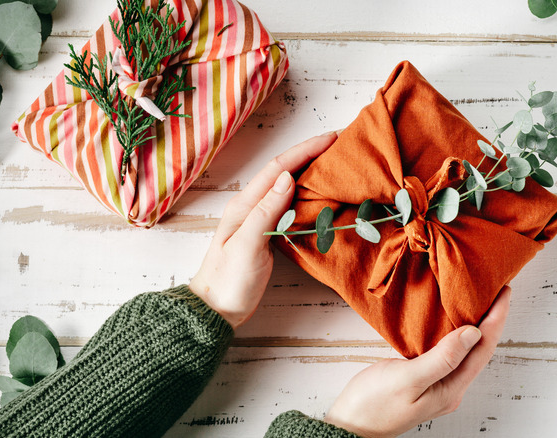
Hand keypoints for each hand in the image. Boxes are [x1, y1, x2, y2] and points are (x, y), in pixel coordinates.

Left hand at [189, 132, 337, 328]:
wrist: (216, 309)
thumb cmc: (228, 280)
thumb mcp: (247, 246)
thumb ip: (265, 211)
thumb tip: (287, 178)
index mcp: (245, 204)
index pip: (279, 168)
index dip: (305, 150)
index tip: (331, 139)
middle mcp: (252, 206)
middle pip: (285, 171)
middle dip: (311, 154)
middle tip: (340, 145)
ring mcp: (260, 219)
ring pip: (289, 186)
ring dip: (311, 171)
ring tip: (336, 163)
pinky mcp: (268, 233)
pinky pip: (291, 205)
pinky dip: (308, 194)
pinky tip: (321, 194)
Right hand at [324, 286, 510, 437]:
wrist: (349, 425)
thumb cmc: (373, 405)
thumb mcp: (408, 379)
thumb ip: (442, 358)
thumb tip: (472, 333)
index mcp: (451, 389)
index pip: (483, 349)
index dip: (496, 319)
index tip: (503, 292)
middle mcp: (450, 387)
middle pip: (479, 350)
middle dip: (491, 320)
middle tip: (496, 290)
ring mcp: (437, 384)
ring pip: (464, 350)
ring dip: (475, 324)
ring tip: (479, 300)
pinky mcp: (424, 378)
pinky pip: (447, 351)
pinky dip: (454, 332)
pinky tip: (450, 320)